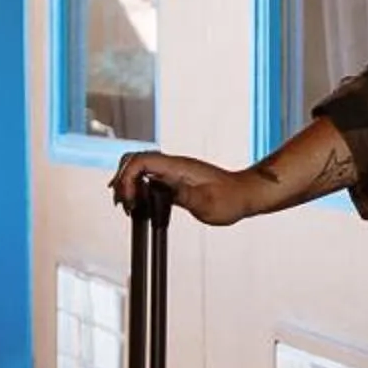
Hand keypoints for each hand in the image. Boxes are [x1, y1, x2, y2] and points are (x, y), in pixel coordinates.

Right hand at [109, 150, 256, 226]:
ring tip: (127, 207)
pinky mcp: (175, 181)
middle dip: (121, 179)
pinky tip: (138, 204)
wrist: (246, 195)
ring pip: (138, 168)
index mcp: (177, 167)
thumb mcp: (207, 204)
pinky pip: (148, 178)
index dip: (127, 178)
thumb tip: (160, 189)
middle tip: (122, 204)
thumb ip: (183, 196)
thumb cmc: (231, 200)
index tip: (130, 201)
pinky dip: (137, 188)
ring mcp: (173, 172)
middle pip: (133, 160)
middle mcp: (172, 166)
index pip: (140, 162)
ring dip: (127, 184)